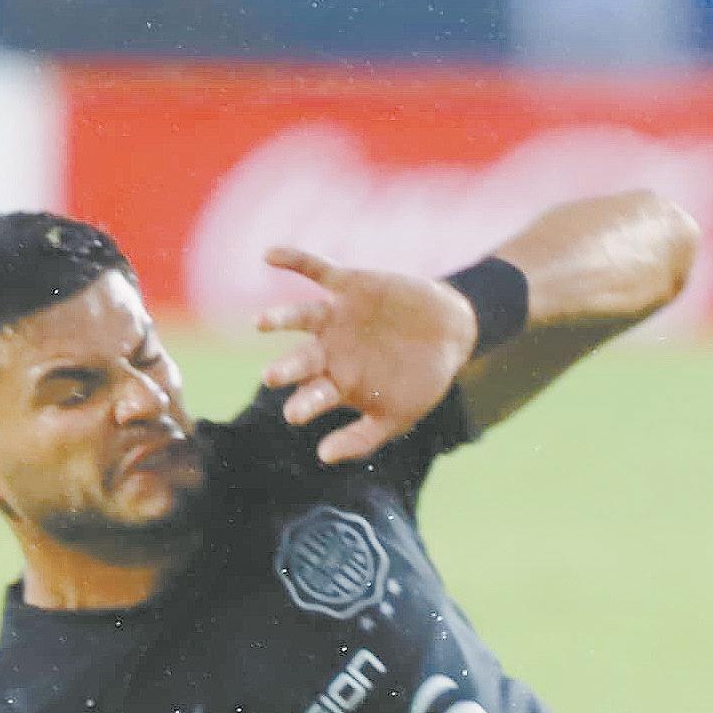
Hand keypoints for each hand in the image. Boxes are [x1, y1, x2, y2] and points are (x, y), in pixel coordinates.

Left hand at [258, 248, 478, 464]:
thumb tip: (323, 457)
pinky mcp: (348, 285)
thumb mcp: (397, 417)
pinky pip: (316, 269)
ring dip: (281, 318)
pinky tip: (268, 255)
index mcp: (338, 383)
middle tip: (271, 378)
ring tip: (261, 323)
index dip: (304, 404)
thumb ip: (361, 439)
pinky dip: (294, 260)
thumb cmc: (420, 381)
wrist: (451, 331)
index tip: (295, 415)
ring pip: (302, 317)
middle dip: (287, 369)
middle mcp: (329, 350)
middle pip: (302, 360)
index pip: (314, 396)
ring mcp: (336, 317)